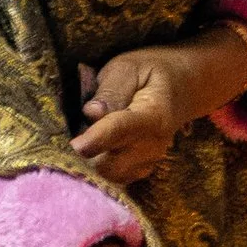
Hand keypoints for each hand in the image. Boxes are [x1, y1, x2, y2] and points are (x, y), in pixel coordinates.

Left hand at [72, 22, 246, 186]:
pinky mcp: (137, 173)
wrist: (181, 88)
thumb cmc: (149, 72)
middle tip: (65, 135)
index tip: (75, 145)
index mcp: (154, 116)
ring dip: (87, 163)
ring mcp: (147, 164)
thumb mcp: (130, 67)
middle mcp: (153, 147)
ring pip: (106, 176)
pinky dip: (94, 168)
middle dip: (82, 155)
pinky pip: (110, 179)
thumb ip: (111, 89)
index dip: (96, 139)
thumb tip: (91, 112)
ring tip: (79, 139)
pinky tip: (88, 151)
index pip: (121, 130)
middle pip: (108, 164)